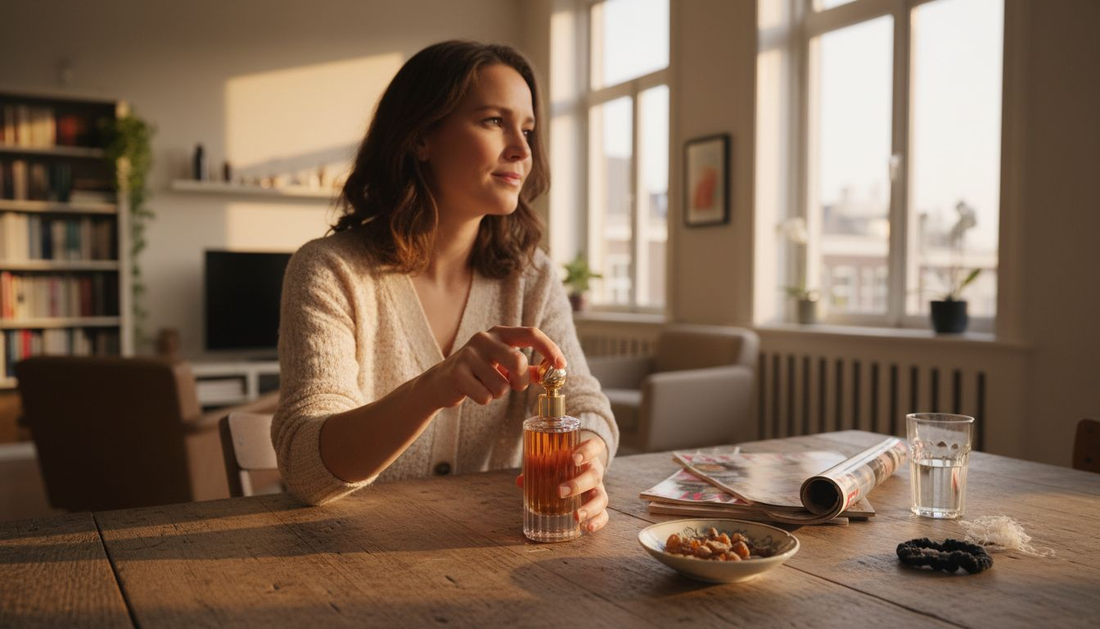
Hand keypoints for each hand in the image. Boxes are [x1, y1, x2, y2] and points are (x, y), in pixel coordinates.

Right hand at [422, 325, 566, 408]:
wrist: (442, 382)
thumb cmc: (479, 372)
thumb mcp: (503, 365)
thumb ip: (528, 369)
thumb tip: (554, 372)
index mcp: (500, 334)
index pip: (531, 334)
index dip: (549, 349)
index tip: (561, 365)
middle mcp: (485, 338)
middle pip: (518, 362)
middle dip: (520, 382)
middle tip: (514, 386)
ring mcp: (469, 354)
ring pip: (501, 385)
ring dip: (498, 393)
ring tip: (486, 386)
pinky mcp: (457, 373)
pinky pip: (485, 396)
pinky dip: (484, 399)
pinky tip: (474, 391)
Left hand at [516, 436, 608, 533]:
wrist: (579, 467)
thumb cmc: (563, 462)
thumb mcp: (554, 458)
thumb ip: (538, 467)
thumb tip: (521, 481)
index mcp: (587, 455)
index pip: (595, 446)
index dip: (587, 451)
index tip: (574, 458)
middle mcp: (595, 471)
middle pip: (594, 475)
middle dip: (578, 485)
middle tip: (560, 491)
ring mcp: (598, 489)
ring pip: (601, 498)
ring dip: (589, 508)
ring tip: (575, 517)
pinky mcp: (598, 505)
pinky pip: (604, 514)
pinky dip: (598, 522)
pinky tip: (586, 528)